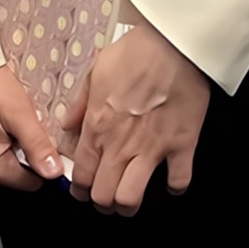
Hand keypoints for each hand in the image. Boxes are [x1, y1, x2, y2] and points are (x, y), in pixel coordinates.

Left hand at [65, 13, 211, 216]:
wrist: (175, 43)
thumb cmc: (138, 51)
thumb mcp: (95, 70)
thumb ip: (79, 102)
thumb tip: (67, 123)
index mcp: (98, 127)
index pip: (81, 175)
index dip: (79, 190)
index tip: (82, 190)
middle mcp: (122, 144)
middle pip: (103, 195)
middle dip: (101, 202)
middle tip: (105, 198)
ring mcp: (152, 148)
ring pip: (132, 198)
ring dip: (129, 204)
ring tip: (130, 198)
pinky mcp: (182, 146)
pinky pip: (178, 181)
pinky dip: (174, 186)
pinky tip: (170, 180)